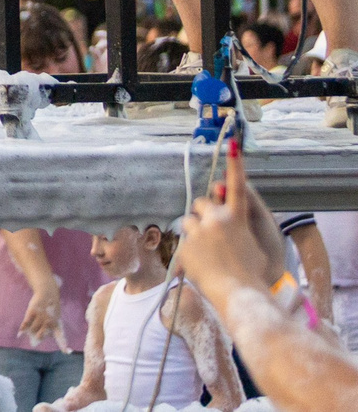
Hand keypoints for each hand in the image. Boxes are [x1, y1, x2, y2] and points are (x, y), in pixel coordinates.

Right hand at [18, 279, 67, 350]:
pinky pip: (26, 322)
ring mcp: (41, 316)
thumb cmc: (50, 308)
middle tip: (34, 341)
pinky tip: (20, 334)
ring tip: (28, 332)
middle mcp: (49, 322)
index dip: (64, 345)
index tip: (67, 352)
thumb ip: (48, 329)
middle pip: (41, 335)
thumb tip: (37, 339)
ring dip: (29, 332)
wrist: (47, 293)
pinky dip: (23, 329)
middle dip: (37, 338)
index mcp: (57, 324)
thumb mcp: (54, 318)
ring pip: (33, 329)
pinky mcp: (33, 311)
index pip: (60, 337)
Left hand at [177, 143, 289, 301]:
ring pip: (189, 222)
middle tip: (212, 233)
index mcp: (238, 218)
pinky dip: (190, 252)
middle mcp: (217, 219)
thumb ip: (237, 227)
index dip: (236, 164)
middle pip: (202, 204)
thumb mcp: (252, 245)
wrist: (241, 294)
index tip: (233, 144)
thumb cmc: (253, 274)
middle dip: (204, 214)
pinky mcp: (186, 244)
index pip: (238, 185)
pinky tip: (202, 266)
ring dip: (195, 232)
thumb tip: (224, 216)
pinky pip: (184, 243)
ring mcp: (199, 231)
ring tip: (208, 254)